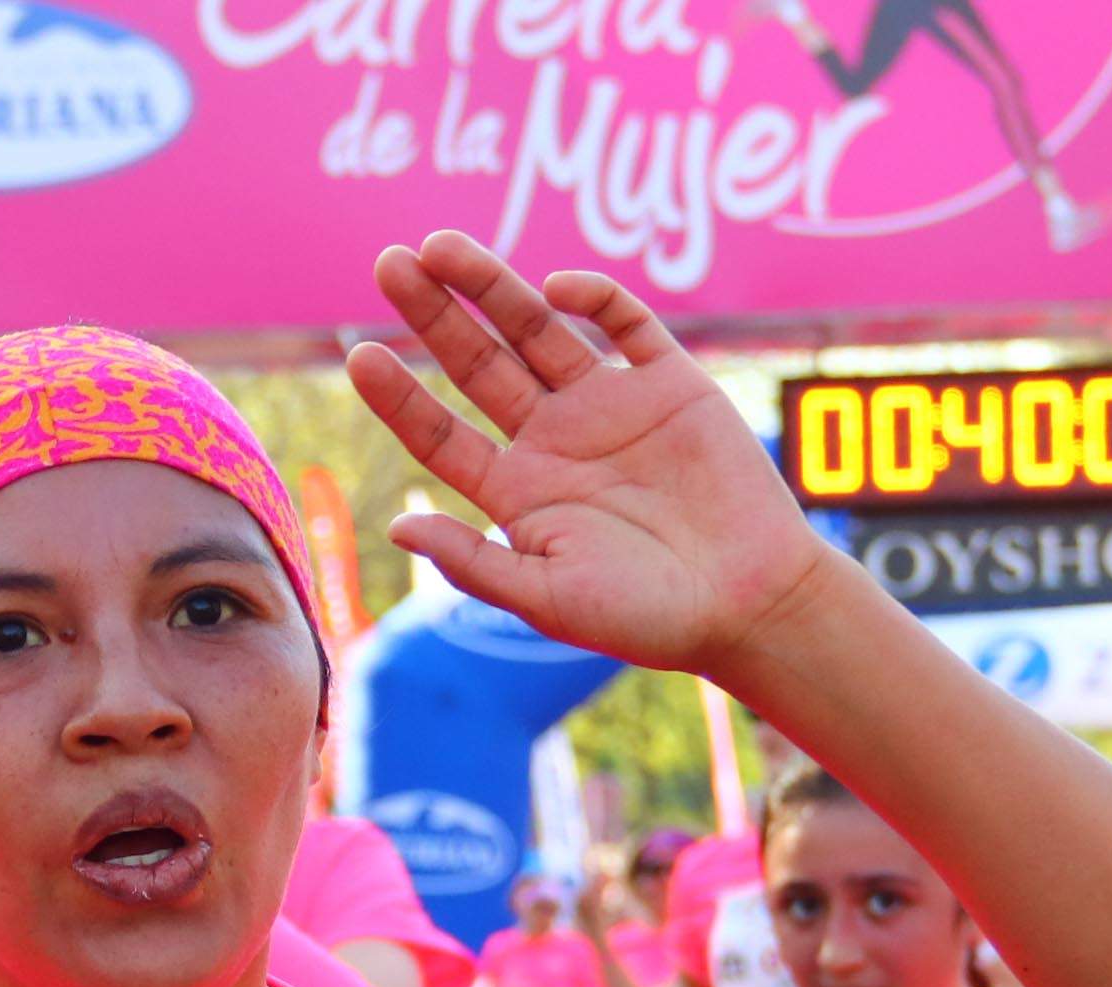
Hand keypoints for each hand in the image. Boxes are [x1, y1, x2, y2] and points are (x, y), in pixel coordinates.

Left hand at [348, 234, 834, 682]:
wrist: (751, 603)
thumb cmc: (647, 617)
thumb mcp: (548, 598)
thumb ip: (475, 561)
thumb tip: (398, 529)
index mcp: (519, 493)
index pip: (441, 434)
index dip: (400, 396)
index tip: (359, 356)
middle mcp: (555, 440)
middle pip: (477, 364)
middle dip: (434, 314)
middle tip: (389, 262)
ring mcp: (610, 406)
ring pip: (537, 330)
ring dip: (491, 286)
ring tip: (440, 244)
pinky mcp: (670, 383)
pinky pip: (625, 324)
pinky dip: (593, 298)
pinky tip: (555, 287)